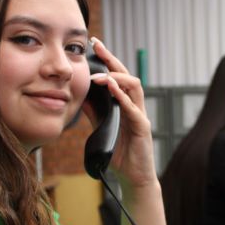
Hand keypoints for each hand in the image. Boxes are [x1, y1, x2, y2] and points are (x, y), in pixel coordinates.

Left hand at [85, 37, 156, 188]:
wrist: (132, 179)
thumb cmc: (119, 156)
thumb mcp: (101, 130)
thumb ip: (94, 113)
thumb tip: (81, 95)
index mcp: (125, 105)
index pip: (117, 77)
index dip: (106, 60)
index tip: (93, 45)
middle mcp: (135, 107)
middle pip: (127, 75)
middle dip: (112, 59)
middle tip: (97, 46)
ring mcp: (140, 116)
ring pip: (134, 87)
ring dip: (117, 78)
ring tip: (100, 75)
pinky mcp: (143, 128)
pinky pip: (134, 108)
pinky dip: (123, 97)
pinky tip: (113, 89)